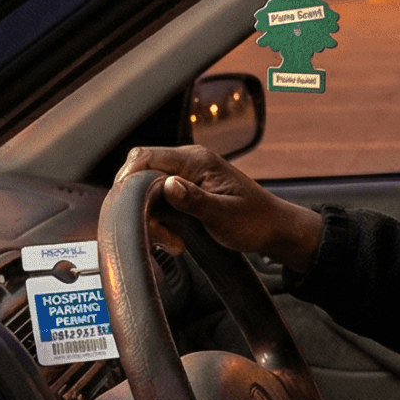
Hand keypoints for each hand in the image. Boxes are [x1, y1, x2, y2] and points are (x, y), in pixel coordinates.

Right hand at [117, 144, 326, 270]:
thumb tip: (168, 185)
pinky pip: (159, 203)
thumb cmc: (256, 222)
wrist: (273, 230)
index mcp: (197, 161)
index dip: (128, 180)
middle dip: (141, 207)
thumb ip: (195, 200)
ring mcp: (186, 176)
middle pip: (141, 175)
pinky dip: (162, 223)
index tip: (126, 209)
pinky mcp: (186, 192)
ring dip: (153, 220)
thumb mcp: (225, 215)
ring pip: (147, 193)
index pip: (146, 156)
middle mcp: (188, 163)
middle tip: (160, 235)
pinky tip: (175, 239)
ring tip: (173, 242)